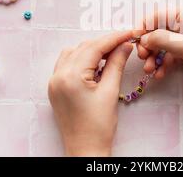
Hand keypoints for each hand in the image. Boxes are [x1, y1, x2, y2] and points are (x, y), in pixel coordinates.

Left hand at [48, 31, 133, 155]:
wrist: (85, 149)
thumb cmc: (98, 126)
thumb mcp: (110, 92)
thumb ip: (116, 64)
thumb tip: (125, 45)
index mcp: (71, 76)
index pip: (94, 48)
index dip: (114, 38)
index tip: (129, 33)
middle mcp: (58, 76)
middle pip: (83, 48)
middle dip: (104, 43)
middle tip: (124, 42)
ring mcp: (54, 81)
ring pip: (74, 53)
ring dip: (92, 49)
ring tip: (112, 52)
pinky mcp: (55, 88)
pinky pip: (67, 63)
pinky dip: (82, 58)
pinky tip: (96, 62)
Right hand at [133, 7, 182, 95]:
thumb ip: (162, 40)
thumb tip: (142, 38)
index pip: (160, 14)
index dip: (144, 25)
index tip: (133, 38)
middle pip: (159, 30)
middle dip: (149, 44)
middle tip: (143, 57)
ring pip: (162, 44)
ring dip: (153, 56)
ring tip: (149, 70)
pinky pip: (169, 55)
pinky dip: (162, 64)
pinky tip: (159, 75)